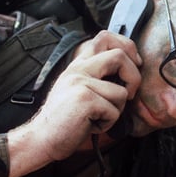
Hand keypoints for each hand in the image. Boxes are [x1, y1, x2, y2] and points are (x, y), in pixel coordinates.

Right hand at [7, 31, 141, 176]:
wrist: (42, 139)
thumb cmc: (65, 120)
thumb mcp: (80, 90)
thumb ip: (98, 77)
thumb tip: (130, 70)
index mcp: (78, 65)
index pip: (105, 37)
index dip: (126, 47)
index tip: (134, 63)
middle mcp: (79, 70)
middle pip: (120, 55)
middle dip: (134, 77)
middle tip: (128, 94)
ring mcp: (81, 83)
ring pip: (121, 92)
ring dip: (116, 110)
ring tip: (98, 117)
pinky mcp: (85, 100)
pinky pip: (114, 111)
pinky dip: (108, 124)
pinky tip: (91, 125)